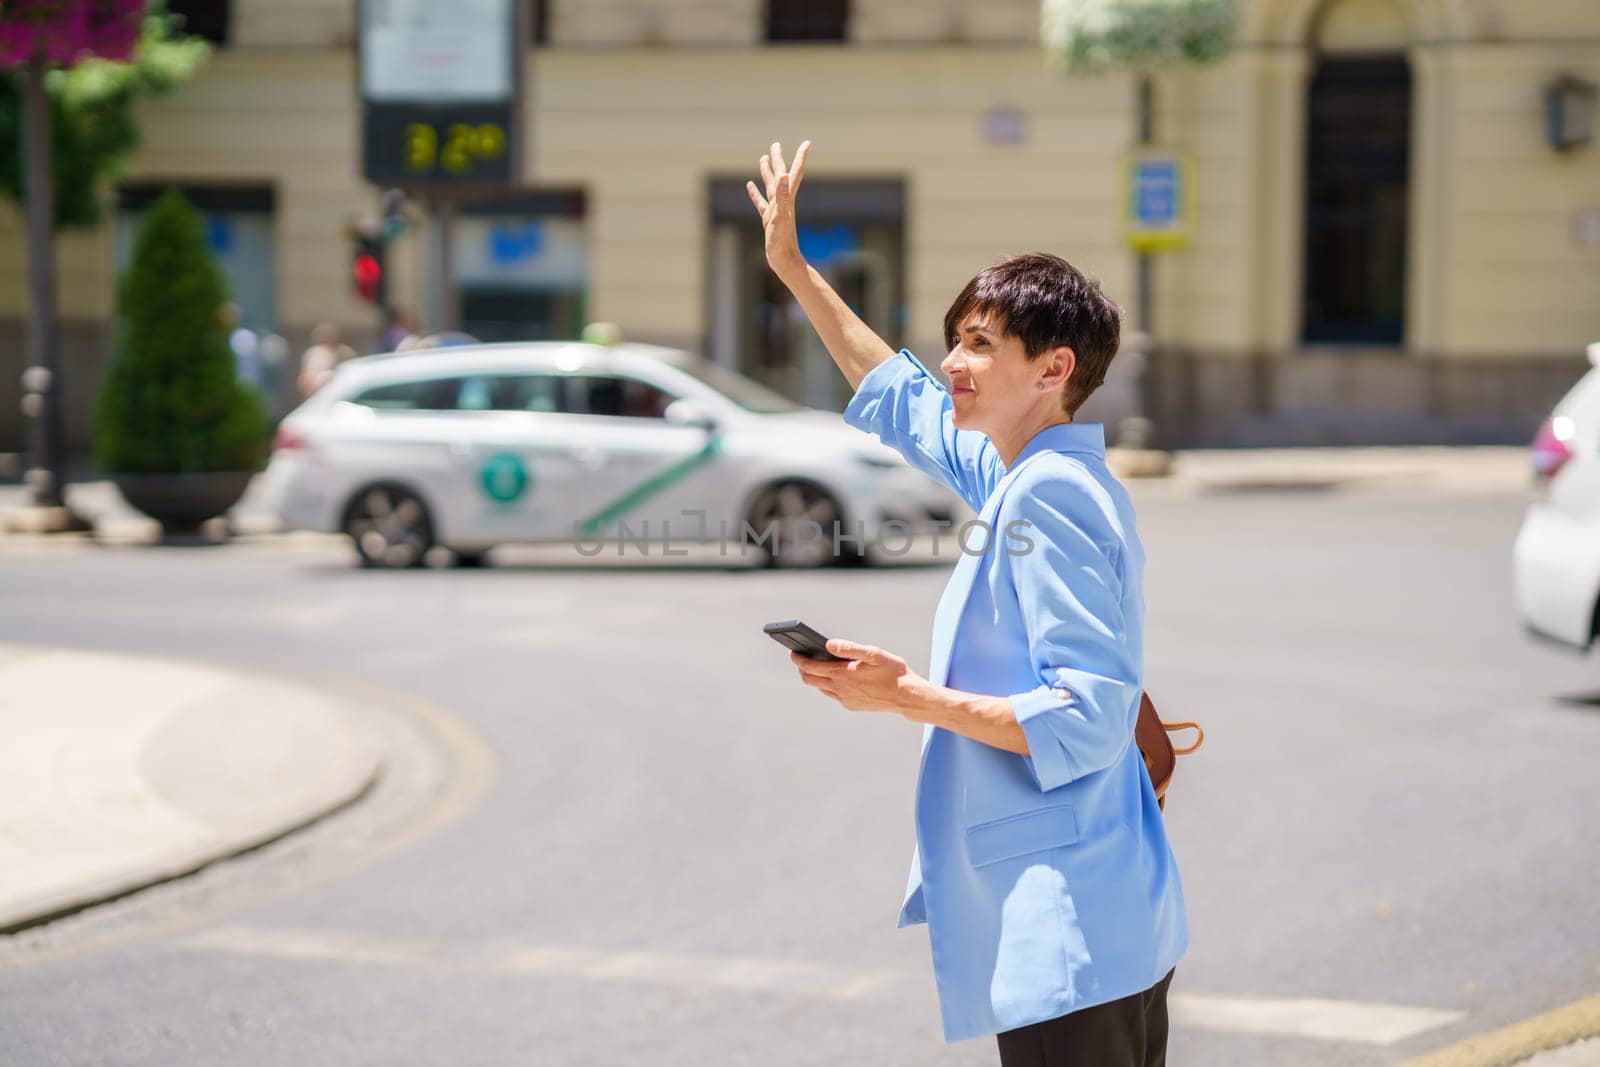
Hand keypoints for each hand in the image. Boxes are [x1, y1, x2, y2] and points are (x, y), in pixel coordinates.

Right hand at [746, 140, 809, 282]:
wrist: (783, 260)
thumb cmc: (782, 240)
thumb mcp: (780, 216)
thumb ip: (782, 195)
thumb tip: (784, 175)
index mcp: (786, 198)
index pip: (794, 172)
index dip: (800, 157)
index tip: (807, 143)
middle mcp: (782, 201)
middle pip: (781, 175)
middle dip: (778, 159)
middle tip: (775, 144)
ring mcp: (775, 210)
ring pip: (770, 186)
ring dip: (767, 172)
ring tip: (763, 158)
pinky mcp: (768, 219)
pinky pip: (761, 202)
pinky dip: (755, 193)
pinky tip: (749, 186)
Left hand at [789, 638, 924, 715]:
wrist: (907, 696)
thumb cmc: (893, 671)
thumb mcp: (874, 654)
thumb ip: (849, 648)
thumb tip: (827, 645)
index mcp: (843, 674)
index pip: (811, 667)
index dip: (799, 659)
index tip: (792, 652)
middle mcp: (840, 689)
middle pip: (810, 680)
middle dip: (803, 668)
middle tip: (800, 658)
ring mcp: (845, 699)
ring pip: (821, 688)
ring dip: (815, 677)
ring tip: (815, 665)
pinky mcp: (852, 705)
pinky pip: (833, 695)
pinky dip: (828, 685)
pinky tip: (835, 677)